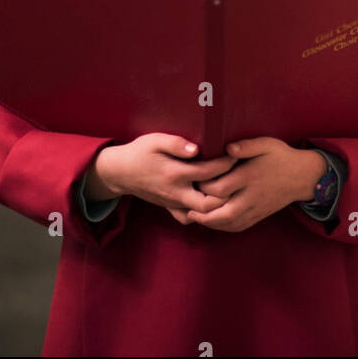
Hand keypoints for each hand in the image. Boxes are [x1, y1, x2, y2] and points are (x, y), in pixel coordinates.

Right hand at [86, 135, 237, 220]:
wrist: (120, 172)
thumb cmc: (140, 152)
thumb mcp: (155, 141)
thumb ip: (176, 144)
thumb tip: (197, 149)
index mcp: (175, 173)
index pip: (208, 172)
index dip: (226, 164)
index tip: (237, 154)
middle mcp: (176, 192)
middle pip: (209, 203)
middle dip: (226, 192)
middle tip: (237, 177)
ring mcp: (173, 203)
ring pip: (201, 214)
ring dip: (216, 204)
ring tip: (228, 188)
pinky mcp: (170, 207)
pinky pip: (188, 217)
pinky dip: (201, 214)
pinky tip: (210, 200)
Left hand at [185, 137, 327, 233]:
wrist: (303, 177)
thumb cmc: (281, 157)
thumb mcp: (266, 144)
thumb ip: (246, 145)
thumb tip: (226, 148)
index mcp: (250, 177)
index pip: (221, 187)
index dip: (204, 186)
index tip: (194, 178)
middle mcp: (252, 196)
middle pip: (223, 212)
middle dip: (202, 212)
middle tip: (187, 205)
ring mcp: (256, 209)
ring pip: (230, 223)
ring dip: (210, 223)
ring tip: (194, 216)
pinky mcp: (259, 216)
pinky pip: (239, 227)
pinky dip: (223, 228)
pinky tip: (213, 222)